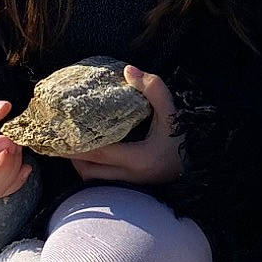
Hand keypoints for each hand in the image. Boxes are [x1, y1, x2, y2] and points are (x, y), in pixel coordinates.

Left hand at [69, 66, 183, 187]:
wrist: (202, 167)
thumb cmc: (184, 140)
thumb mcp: (172, 112)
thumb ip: (153, 89)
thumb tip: (128, 70)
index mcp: (140, 159)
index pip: (99, 152)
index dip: (77, 144)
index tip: (61, 132)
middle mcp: (132, 178)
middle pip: (89, 171)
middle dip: (72, 156)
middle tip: (59, 139)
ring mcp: (132, 188)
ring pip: (94, 182)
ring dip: (81, 166)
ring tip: (71, 147)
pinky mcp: (133, 192)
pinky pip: (103, 185)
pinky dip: (93, 172)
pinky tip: (90, 159)